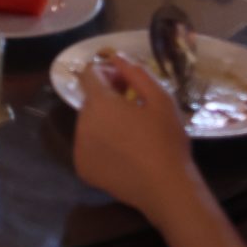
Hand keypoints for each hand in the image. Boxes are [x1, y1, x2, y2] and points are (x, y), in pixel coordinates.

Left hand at [73, 51, 196, 216]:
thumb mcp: (161, 99)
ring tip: (132, 133)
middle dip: (108, 97)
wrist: (167, 188)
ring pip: (88, 123)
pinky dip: (101, 144)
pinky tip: (125, 153)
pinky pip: (88, 146)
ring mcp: (79, 147)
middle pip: (90, 99)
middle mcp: (82, 122)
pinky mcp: (83, 168)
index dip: (107, 72)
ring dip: (104, 121)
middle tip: (135, 108)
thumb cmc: (166, 140)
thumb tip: (118, 57)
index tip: (127, 83)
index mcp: (99, 103)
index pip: (89, 73)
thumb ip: (136, 72)